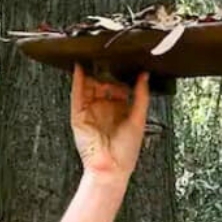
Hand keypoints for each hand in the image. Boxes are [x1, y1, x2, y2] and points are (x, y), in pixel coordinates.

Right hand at [71, 64, 149, 179]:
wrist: (111, 169)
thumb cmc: (126, 152)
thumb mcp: (139, 119)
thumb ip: (141, 96)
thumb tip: (145, 75)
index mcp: (119, 110)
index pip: (118, 86)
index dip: (120, 73)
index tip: (124, 59)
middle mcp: (104, 109)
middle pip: (102, 83)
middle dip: (104, 69)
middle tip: (108, 53)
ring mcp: (90, 111)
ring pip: (89, 85)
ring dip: (91, 71)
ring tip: (95, 53)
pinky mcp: (78, 115)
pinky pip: (77, 94)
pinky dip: (77, 80)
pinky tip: (80, 67)